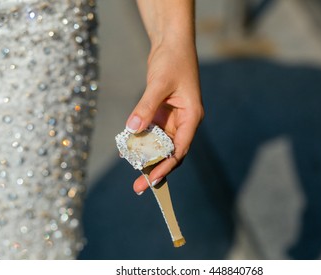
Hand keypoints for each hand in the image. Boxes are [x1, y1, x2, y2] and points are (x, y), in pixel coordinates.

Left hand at [126, 39, 203, 193]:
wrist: (171, 43)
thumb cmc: (172, 60)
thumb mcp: (159, 84)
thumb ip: (146, 107)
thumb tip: (132, 130)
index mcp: (191, 116)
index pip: (180, 148)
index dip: (166, 165)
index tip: (152, 180)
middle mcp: (184, 120)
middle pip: (171, 151)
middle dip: (156, 168)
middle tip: (139, 186)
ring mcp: (173, 117)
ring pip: (161, 143)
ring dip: (148, 156)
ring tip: (132, 171)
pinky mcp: (162, 112)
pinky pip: (152, 131)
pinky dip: (142, 140)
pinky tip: (129, 147)